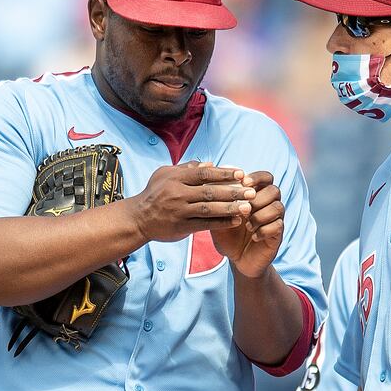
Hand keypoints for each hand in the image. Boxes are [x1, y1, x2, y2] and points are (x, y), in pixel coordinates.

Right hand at [128, 162, 255, 242]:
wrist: (138, 218)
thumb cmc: (155, 193)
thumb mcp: (165, 174)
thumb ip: (187, 168)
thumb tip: (210, 163)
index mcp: (175, 178)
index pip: (204, 174)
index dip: (224, 174)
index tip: (241, 174)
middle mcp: (177, 194)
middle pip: (210, 191)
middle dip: (233, 191)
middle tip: (251, 191)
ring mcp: (179, 211)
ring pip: (209, 209)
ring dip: (230, 208)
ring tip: (248, 207)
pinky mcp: (181, 227)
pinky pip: (205, 225)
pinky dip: (221, 223)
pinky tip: (236, 221)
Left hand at [211, 171, 284, 277]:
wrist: (236, 259)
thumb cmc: (227, 234)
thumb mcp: (217, 217)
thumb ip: (215, 201)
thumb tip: (207, 181)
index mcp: (257, 195)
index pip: (266, 177)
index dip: (257, 177)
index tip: (244, 182)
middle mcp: (269, 205)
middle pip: (274, 190)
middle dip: (258, 198)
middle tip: (245, 208)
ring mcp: (275, 219)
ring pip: (278, 207)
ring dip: (260, 215)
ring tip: (247, 226)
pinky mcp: (277, 234)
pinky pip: (278, 225)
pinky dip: (264, 230)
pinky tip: (254, 236)